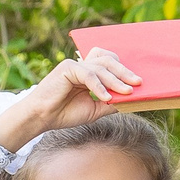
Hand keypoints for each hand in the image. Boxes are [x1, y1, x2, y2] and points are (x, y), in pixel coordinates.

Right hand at [0, 50, 141, 149]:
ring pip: (101, 67)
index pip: (110, 63)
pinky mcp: (68, 68)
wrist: (41, 118)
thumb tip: (130, 101)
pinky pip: (88, 75)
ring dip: (115, 80)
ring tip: (127, 91)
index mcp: (88, 72)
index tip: (138, 83)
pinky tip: (105, 97)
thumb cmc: (64, 113)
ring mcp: (75, 64)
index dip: (123, 70)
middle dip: (125, 72)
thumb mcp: (94, 109)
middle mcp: (82, 64)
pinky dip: (98, 86)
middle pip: (109, 61)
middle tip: (138, 83)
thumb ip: (110, 103)